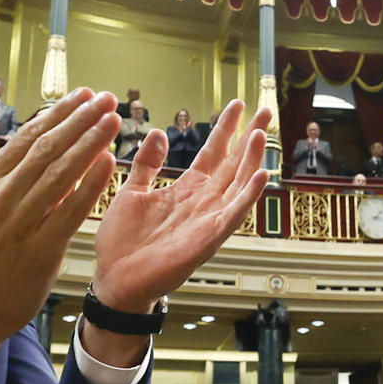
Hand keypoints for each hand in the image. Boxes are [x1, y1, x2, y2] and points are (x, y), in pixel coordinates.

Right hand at [0, 90, 124, 383]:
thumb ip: (19, 178)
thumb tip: (54, 145)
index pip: (29, 137)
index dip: (60, 113)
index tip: (85, 95)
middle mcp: (1, 197)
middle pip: (46, 148)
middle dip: (80, 119)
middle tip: (107, 98)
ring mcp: (18, 222)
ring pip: (59, 173)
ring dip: (89, 142)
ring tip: (113, 121)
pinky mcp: (38, 249)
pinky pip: (69, 210)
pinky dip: (90, 184)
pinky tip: (109, 163)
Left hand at [90, 98, 269, 332]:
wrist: (116, 280)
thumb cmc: (123, 243)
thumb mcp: (131, 192)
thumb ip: (147, 164)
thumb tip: (158, 133)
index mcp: (186, 190)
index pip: (212, 152)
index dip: (225, 128)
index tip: (238, 104)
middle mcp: (203, 202)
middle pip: (233, 163)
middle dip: (250, 137)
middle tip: (266, 110)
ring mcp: (209, 219)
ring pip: (238, 184)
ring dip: (251, 159)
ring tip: (260, 134)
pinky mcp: (209, 237)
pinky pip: (234, 213)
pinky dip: (249, 194)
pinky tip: (260, 174)